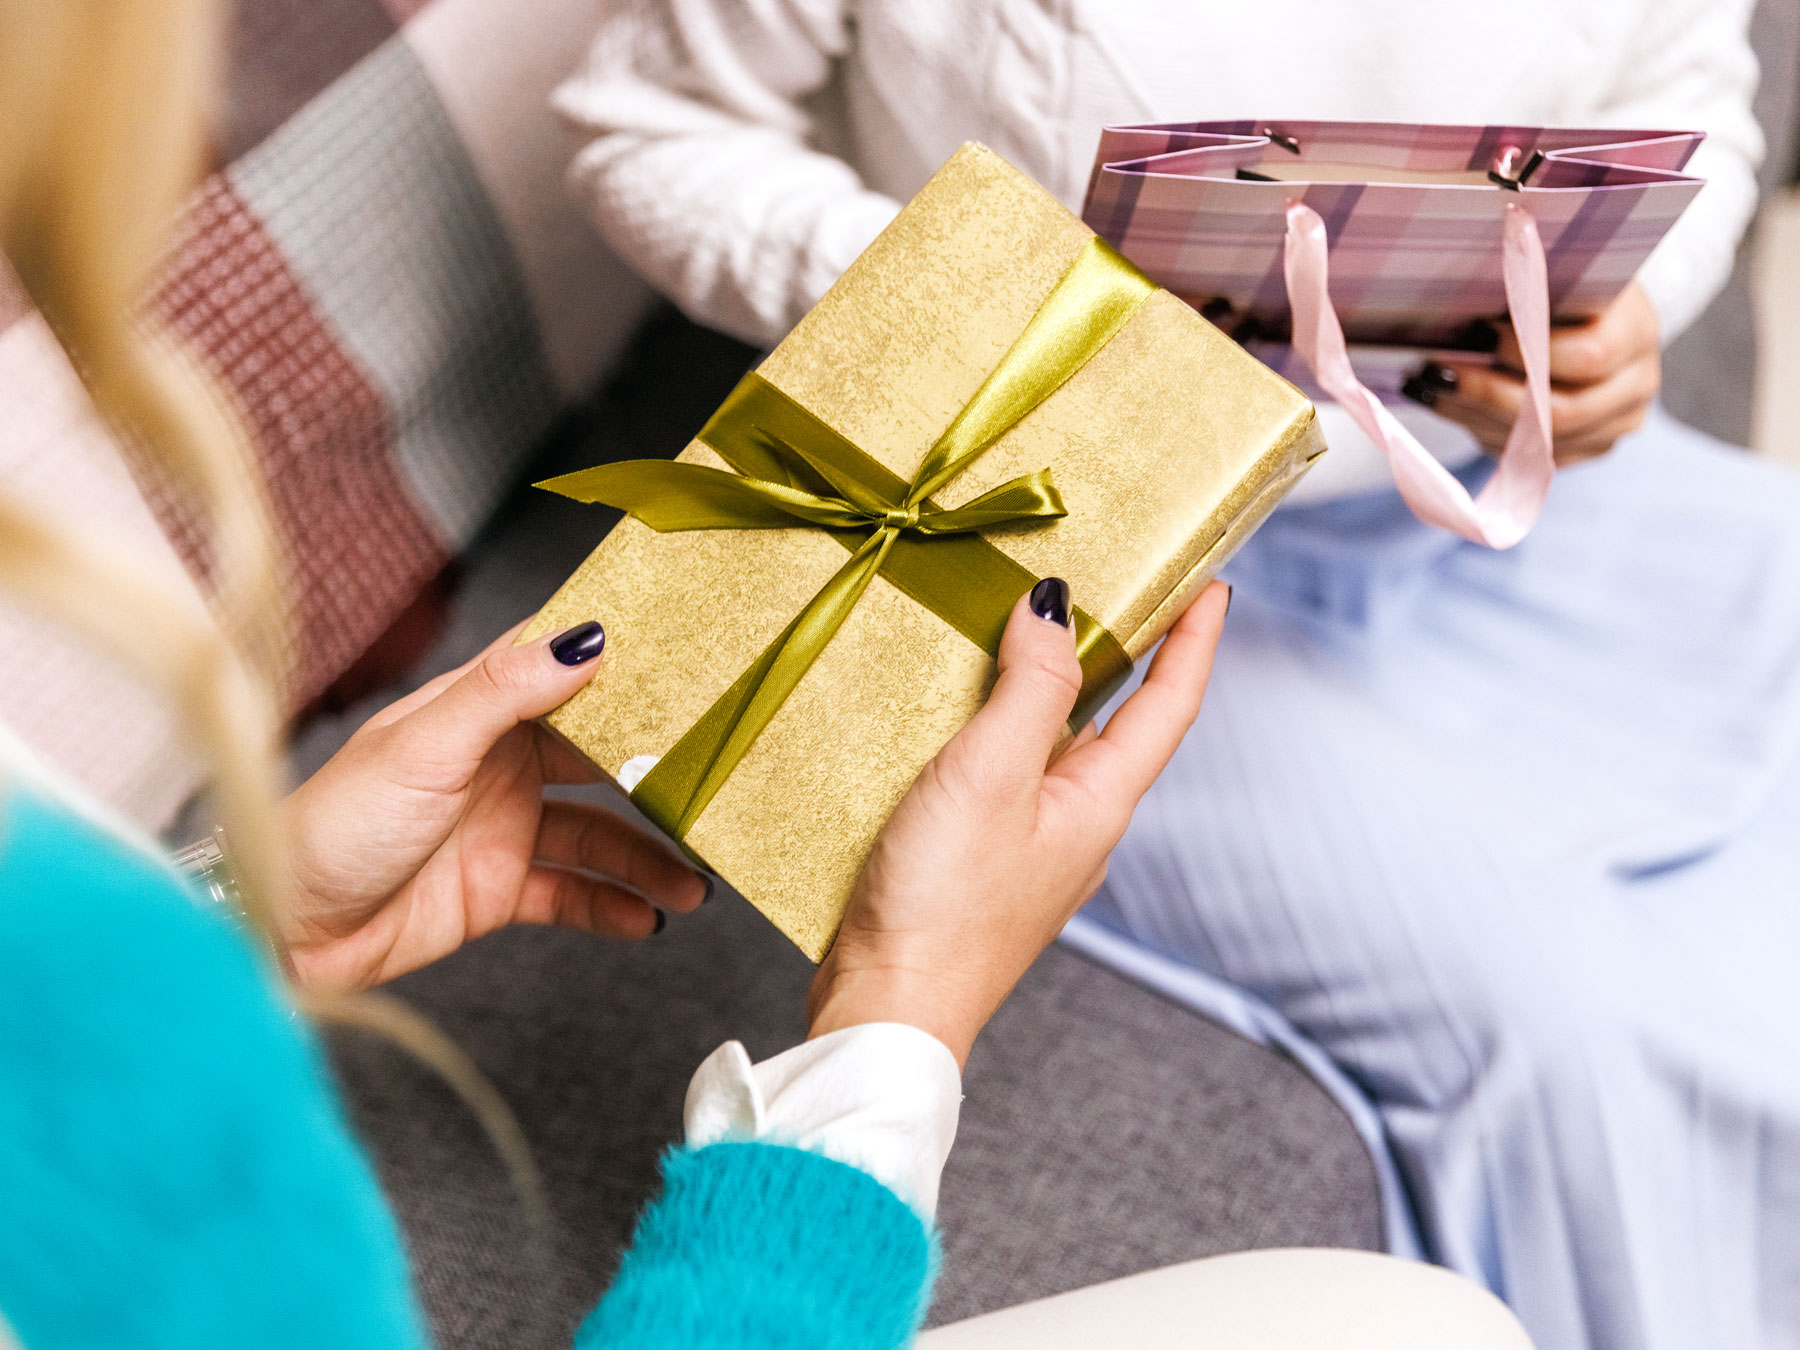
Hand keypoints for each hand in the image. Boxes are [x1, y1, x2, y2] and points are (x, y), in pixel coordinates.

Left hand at [279, 620, 706, 991]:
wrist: (287, 934)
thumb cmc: (335, 826)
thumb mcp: (425, 747)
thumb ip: (507, 692)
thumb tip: (586, 636)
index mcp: (475, 711)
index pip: (562, 674)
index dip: (624, 669)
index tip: (692, 667)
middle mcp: (496, 763)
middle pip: (597, 760)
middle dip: (655, 777)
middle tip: (715, 790)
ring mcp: (501, 827)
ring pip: (597, 835)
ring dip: (646, 856)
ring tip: (694, 881)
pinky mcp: (498, 889)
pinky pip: (573, 893)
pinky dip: (613, 906)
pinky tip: (647, 917)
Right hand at [807, 578, 1229, 1066]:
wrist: (890, 1011)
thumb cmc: (944, 902)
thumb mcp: (991, 774)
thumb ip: (1031, 687)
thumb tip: (1056, 607)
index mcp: (1100, 803)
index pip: (1169, 703)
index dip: (1194, 638)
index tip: (1212, 582)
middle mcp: (1080, 826)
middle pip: (1117, 721)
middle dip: (1120, 651)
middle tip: (1110, 582)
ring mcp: (1033, 850)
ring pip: (1055, 748)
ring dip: (1049, 687)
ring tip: (1020, 628)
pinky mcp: (983, 865)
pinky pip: (1006, 776)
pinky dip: (995, 728)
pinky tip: (953, 713)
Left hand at [1407, 280, 1660, 466]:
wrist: (1598, 315)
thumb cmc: (1568, 287)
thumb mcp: (1558, 273)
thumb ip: (1525, 287)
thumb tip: (1462, 304)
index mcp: (1638, 330)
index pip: (1590, 355)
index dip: (1529, 350)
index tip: (1478, 334)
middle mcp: (1638, 384)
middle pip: (1564, 412)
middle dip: (1490, 394)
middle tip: (1439, 374)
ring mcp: (1619, 423)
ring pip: (1542, 444)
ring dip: (1478, 418)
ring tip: (1434, 391)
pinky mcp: (1593, 447)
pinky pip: (1534, 459)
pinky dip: (1487, 434)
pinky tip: (1455, 409)